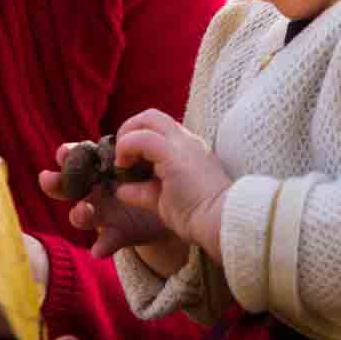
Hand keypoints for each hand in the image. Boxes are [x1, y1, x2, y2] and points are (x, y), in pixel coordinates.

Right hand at [40, 143, 173, 261]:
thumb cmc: (154, 175)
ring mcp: (104, 214)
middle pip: (67, 186)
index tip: (63, 152)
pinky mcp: (117, 234)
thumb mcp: (147, 158)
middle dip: (55, 183)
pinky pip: (107, 240)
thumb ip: (137, 149)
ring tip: (82, 211)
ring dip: (78, 213)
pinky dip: (101, 245)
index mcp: (100, 167)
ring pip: (82, 215)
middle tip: (47, 179)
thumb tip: (130, 140)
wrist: (175, 206)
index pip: (77, 158)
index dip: (67, 154)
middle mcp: (95, 190)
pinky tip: (98, 249)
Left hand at [112, 109, 233, 262]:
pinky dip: (127, 147)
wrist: (220, 223)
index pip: (161, 129)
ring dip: (127, 136)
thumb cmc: (198, 216)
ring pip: (148, 119)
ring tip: (120, 162)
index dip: (139, 139)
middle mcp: (188, 141)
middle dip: (130, 128)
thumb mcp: (164, 200)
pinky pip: (142, 138)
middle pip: (152, 116)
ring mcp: (183, 144)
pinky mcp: (173, 154)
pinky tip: (122, 166)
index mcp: (190, 149)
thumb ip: (143, 191)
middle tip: (120, 156)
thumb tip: (122, 190)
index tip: (128, 162)